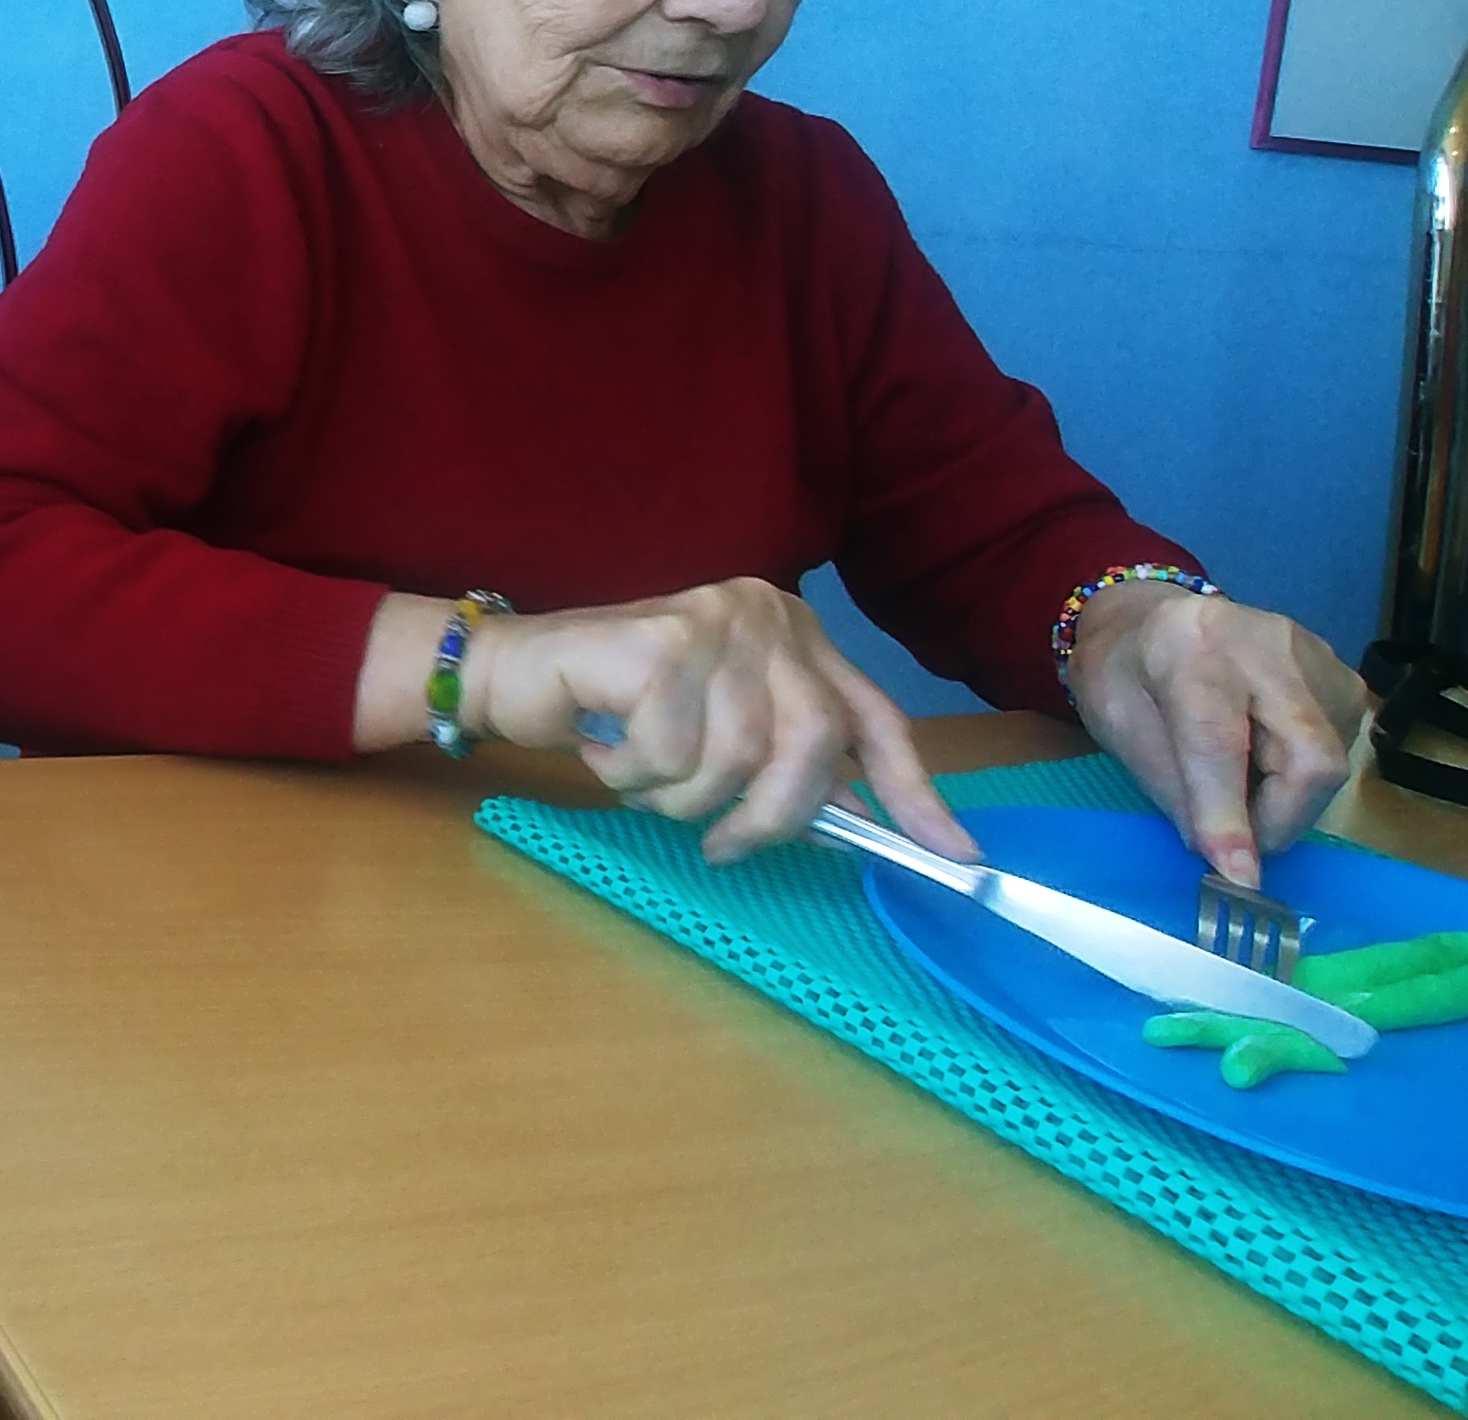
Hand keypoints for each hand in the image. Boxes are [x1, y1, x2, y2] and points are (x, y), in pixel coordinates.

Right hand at [465, 577, 972, 865]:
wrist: (514, 669)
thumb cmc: (618, 709)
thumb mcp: (720, 733)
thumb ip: (787, 761)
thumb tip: (859, 825)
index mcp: (795, 633)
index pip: (874, 716)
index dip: (914, 790)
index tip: (954, 854)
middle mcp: (766, 614)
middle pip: (814, 742)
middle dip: (772, 815)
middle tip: (721, 845)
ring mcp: (714, 622)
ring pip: (738, 757)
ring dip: (683, 797)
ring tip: (640, 778)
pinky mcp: (660, 643)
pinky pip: (673, 753)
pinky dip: (634, 773)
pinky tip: (605, 748)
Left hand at [1065, 582, 1368, 886]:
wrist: (1152, 618)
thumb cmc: (1124, 672)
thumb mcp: (1116, 724)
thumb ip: (1171, 787)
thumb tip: (1224, 856)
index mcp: (1191, 645)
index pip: (1219, 742)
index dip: (1229, 816)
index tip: (1237, 876)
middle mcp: (1268, 643)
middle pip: (1309, 758)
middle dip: (1277, 820)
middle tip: (1236, 842)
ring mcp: (1317, 658)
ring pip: (1331, 764)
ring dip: (1285, 802)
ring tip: (1235, 783)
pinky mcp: (1343, 678)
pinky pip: (1338, 751)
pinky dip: (1299, 779)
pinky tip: (1261, 758)